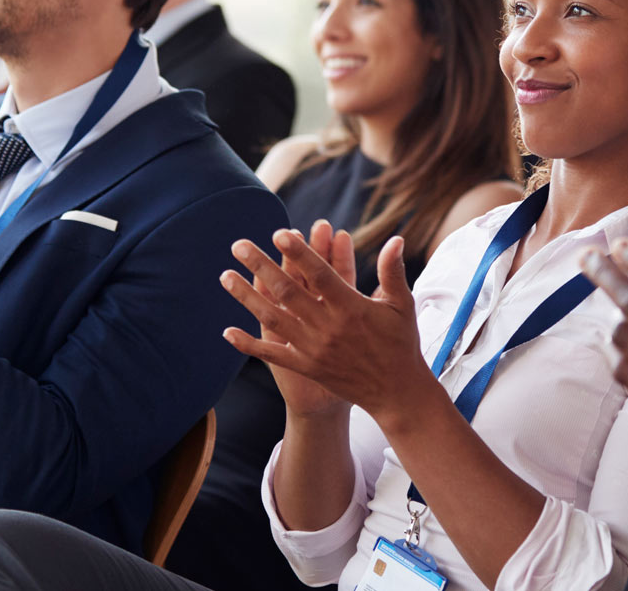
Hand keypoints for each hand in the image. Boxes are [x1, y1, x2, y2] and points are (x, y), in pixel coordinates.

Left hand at [221, 230, 431, 418]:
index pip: (320, 274)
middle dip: (261, 266)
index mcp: (351, 307)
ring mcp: (314, 348)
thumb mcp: (402, 305)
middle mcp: (328, 327)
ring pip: (273, 318)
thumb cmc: (401, 344)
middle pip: (288, 291)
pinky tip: (227, 332)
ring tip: (225, 276)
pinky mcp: (306, 367)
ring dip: (247, 296)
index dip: (299, 253)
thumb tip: (396, 239)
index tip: (280, 233)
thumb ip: (393, 271)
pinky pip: (273, 355)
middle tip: (238, 245)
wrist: (396, 393)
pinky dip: (249, 344)